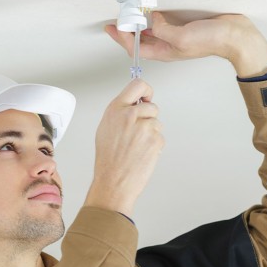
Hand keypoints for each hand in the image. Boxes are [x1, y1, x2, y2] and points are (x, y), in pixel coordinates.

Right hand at [84, 79, 163, 216]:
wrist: (113, 181)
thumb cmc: (108, 160)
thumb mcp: (106, 129)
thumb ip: (120, 113)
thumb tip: (133, 105)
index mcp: (116, 109)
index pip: (137, 85)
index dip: (146, 90)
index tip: (147, 97)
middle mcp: (130, 115)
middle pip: (152, 106)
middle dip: (149, 118)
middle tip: (139, 133)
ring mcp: (144, 127)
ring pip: (157, 123)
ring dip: (151, 134)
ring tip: (137, 147)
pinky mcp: (155, 140)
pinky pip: (160, 138)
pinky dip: (154, 146)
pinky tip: (142, 154)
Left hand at [105, 12, 266, 77]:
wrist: (234, 36)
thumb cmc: (211, 41)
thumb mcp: (182, 37)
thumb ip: (163, 30)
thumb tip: (151, 20)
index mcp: (165, 52)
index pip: (136, 48)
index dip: (121, 38)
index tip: (111, 27)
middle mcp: (167, 45)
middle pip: (140, 41)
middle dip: (125, 32)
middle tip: (113, 22)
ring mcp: (174, 36)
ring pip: (149, 32)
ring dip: (137, 25)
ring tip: (127, 17)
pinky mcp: (182, 27)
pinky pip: (161, 23)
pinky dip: (151, 18)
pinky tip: (148, 12)